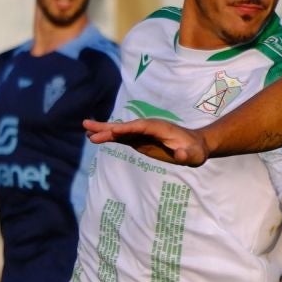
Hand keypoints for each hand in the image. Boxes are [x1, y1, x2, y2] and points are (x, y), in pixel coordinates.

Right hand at [85, 117, 209, 166]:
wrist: (196, 146)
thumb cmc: (196, 150)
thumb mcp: (195, 155)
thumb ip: (187, 155)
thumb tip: (179, 154)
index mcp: (159, 128)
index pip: (139, 127)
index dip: (125, 128)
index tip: (112, 131)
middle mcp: (147, 127)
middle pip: (125, 127)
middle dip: (108, 127)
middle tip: (87, 126)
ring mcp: (142, 133)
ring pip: (120, 131)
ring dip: (104, 132)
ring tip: (86, 131)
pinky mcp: (139, 140)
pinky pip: (122, 138)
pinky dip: (110, 137)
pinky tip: (95, 137)